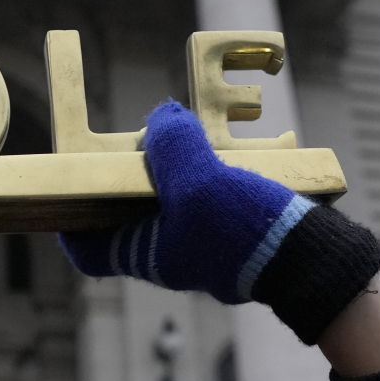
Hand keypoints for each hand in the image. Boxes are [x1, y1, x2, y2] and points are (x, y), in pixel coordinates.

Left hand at [60, 100, 379, 345]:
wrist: (315, 260)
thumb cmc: (247, 233)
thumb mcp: (197, 182)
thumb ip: (170, 147)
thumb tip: (160, 120)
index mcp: (148, 252)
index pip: (88, 249)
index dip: (69, 223)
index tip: (64, 190)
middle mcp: (172, 252)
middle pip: (129, 214)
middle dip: (130, 175)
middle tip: (137, 141)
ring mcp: (205, 244)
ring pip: (174, 201)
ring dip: (177, 167)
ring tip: (185, 133)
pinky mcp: (236, 232)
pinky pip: (212, 198)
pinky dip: (212, 171)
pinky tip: (227, 147)